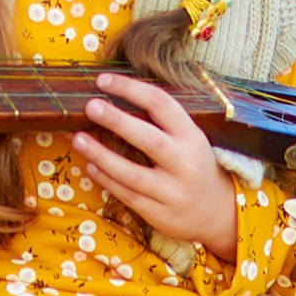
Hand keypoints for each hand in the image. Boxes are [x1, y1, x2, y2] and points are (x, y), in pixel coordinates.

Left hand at [72, 70, 237, 258]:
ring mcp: (173, 192)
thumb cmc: (194, 164)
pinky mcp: (161, 215)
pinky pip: (128, 196)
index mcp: (192, 137)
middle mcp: (185, 164)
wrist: (218, 211)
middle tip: (90, 106)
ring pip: (132, 174)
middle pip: (149, 139)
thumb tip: (114, 95)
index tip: (103, 80)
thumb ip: (161, 122)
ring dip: (102, 155)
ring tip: (78, 139)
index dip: (131, 89)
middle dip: (117, 121)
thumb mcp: (189, 138)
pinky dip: (107, 180)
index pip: (161, 104)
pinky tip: (90, 166)